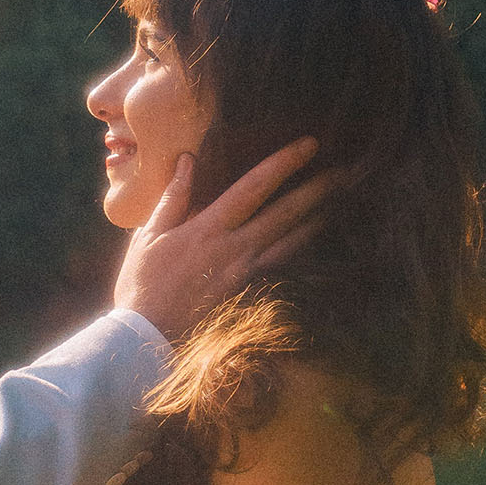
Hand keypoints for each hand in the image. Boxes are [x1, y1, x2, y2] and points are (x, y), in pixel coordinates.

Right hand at [114, 139, 328, 340]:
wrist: (147, 339)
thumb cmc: (141, 285)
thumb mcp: (149, 236)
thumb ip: (173, 197)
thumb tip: (188, 160)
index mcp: (208, 229)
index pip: (254, 188)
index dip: (283, 164)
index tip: (308, 145)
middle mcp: (235, 250)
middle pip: (285, 215)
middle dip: (316, 190)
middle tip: (344, 171)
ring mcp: (246, 276)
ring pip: (291, 243)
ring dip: (317, 220)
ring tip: (337, 202)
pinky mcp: (249, 296)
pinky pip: (282, 269)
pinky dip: (301, 253)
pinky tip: (314, 242)